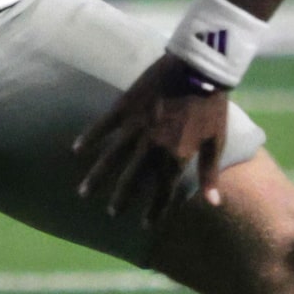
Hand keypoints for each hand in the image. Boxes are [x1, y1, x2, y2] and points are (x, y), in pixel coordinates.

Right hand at [73, 54, 236, 226]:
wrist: (199, 67)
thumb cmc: (212, 106)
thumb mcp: (216, 142)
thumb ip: (211, 174)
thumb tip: (214, 204)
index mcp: (175, 157)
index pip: (162, 191)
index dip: (154, 210)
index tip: (145, 226)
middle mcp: (151, 147)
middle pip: (131, 179)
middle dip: (121, 198)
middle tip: (111, 213)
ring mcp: (135, 126)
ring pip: (111, 157)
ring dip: (97, 176)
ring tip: (83, 193)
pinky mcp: (125, 106)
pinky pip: (103, 125)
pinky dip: (89, 137)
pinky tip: (76, 149)